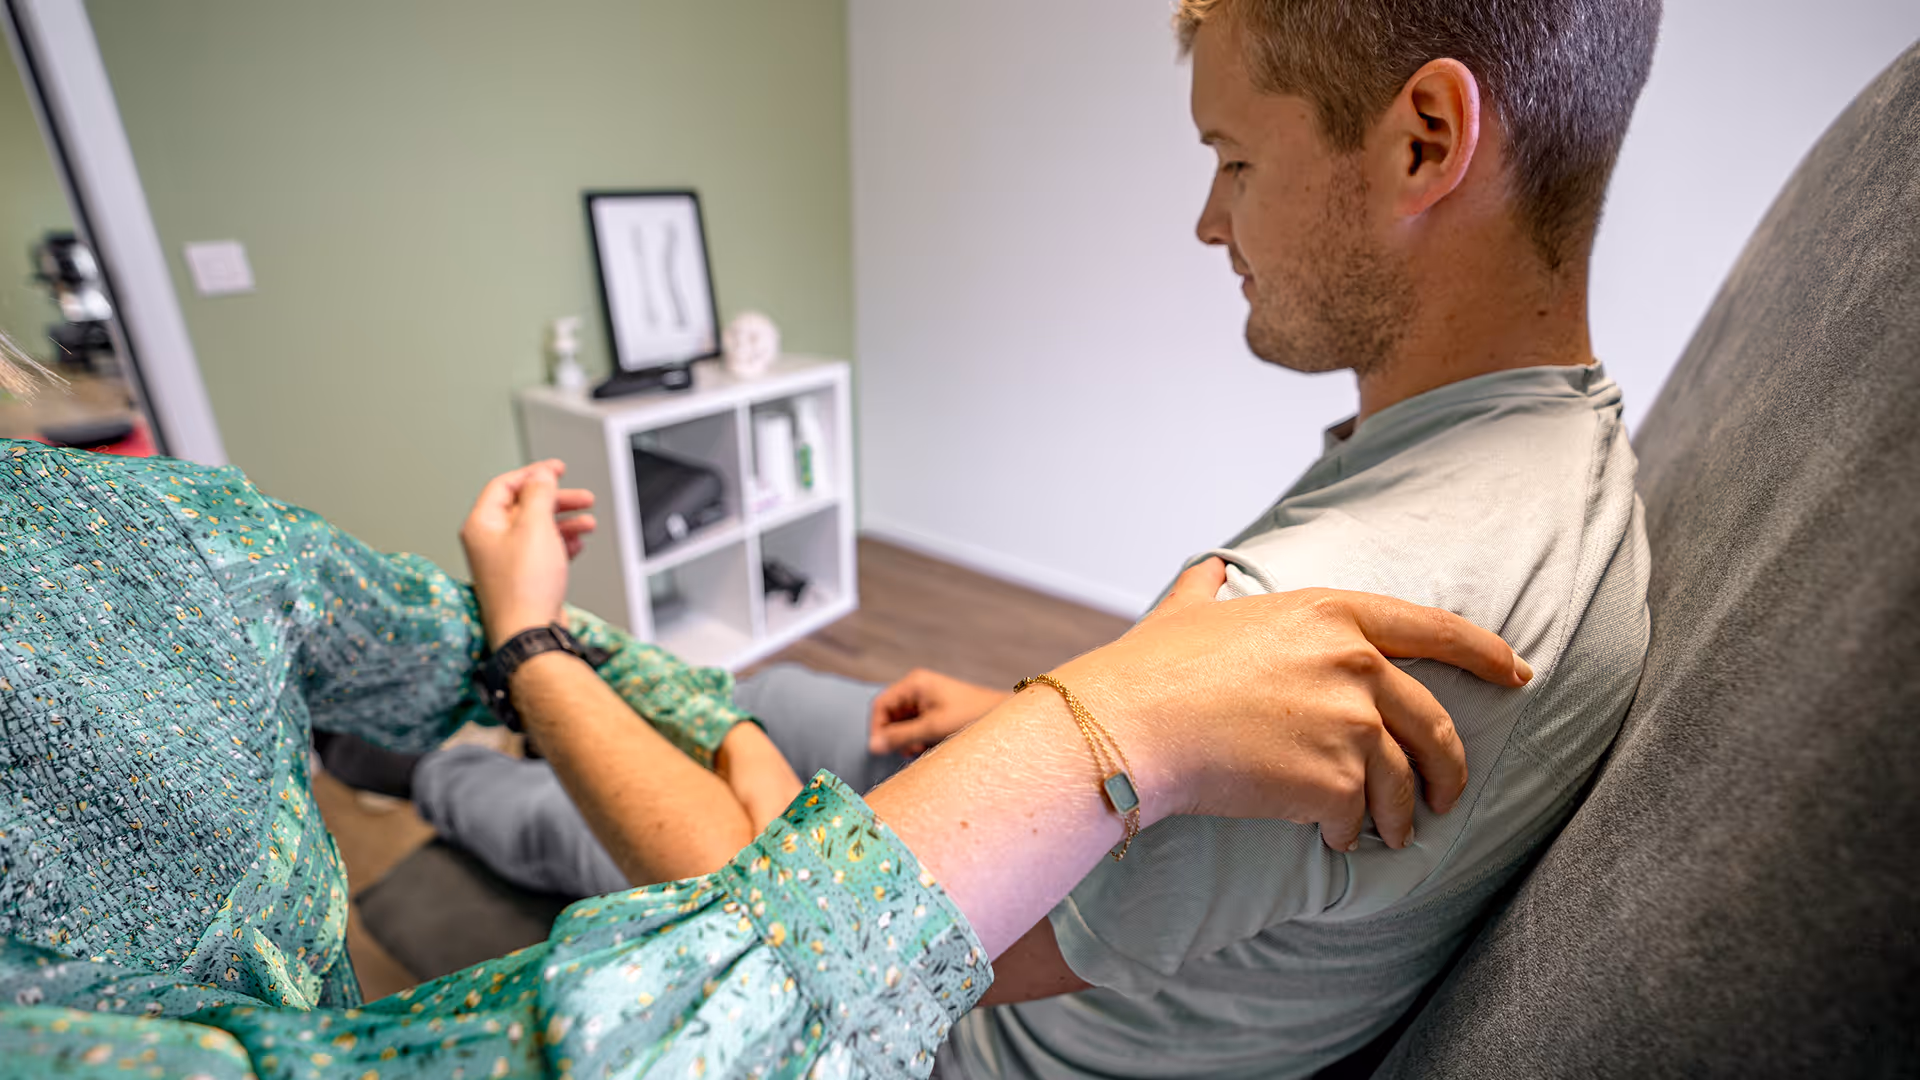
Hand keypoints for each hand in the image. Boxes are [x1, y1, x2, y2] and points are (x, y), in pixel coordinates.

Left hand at [459, 460, 597, 647]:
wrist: (529, 633)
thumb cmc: (524, 586)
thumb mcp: (535, 526)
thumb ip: (539, 494)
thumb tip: (541, 476)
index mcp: (482, 525)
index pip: (505, 485)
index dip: (533, 473)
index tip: (557, 469)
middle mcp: (488, 542)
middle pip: (523, 507)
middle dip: (555, 500)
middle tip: (581, 497)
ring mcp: (503, 562)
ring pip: (536, 530)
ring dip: (563, 522)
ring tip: (587, 522)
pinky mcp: (520, 579)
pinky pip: (541, 552)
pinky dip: (560, 544)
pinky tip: (577, 545)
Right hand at [869, 669, 1011, 755]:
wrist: (1003, 719)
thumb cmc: (971, 717)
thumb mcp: (932, 728)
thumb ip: (900, 737)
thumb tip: (872, 746)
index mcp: (914, 683)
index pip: (880, 705)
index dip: (877, 728)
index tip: (883, 749)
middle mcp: (917, 687)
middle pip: (890, 715)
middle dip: (897, 736)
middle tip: (912, 750)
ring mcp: (926, 698)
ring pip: (903, 723)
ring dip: (908, 739)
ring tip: (924, 748)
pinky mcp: (935, 709)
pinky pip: (916, 725)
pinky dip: (919, 737)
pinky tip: (932, 745)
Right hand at [1050, 558, 1530, 851]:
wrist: (1131, 723)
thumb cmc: (1150, 668)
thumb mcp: (1187, 610)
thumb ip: (1208, 588)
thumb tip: (1210, 570)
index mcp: (1332, 613)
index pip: (1433, 630)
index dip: (1484, 653)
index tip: (1517, 672)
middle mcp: (1356, 664)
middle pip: (1432, 722)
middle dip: (1448, 767)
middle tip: (1445, 794)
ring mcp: (1350, 724)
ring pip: (1403, 783)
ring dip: (1399, 814)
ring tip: (1387, 833)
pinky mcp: (1334, 781)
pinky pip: (1358, 819)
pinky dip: (1347, 836)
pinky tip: (1328, 842)